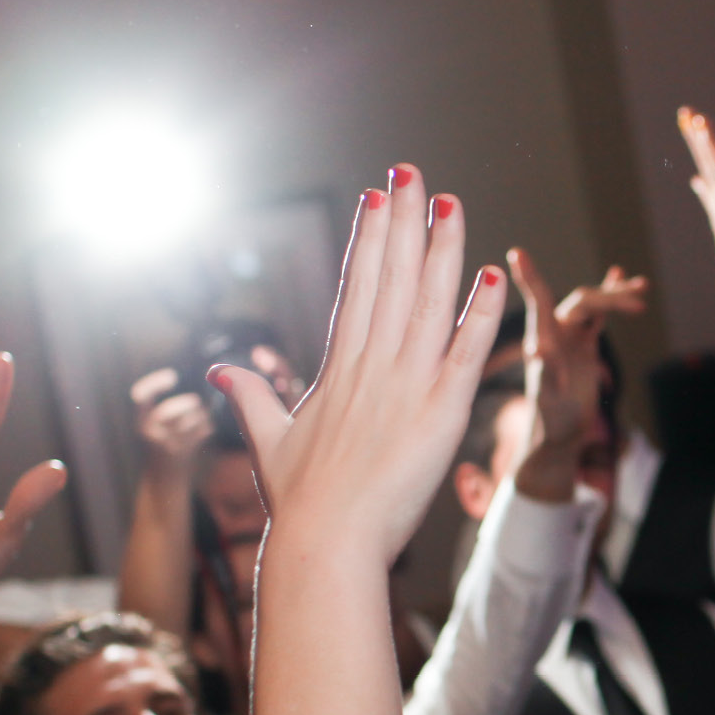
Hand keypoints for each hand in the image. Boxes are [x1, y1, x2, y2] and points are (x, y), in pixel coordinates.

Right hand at [129, 367, 215, 469]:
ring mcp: (167, 444)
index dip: (155, 383)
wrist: (163, 480)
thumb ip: (165, 406)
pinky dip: (207, 426)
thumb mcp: (155, 425)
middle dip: (187, 403)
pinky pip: (203, 430)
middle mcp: (150, 432)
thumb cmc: (163, 445)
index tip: (172, 376)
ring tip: (201, 416)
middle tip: (196, 401)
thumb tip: (191, 378)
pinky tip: (204, 430)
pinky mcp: (184, 454)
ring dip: (201, 414)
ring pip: (190, 419)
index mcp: (141, 420)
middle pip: (167, 410)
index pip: (140, 395)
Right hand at [214, 172, 504, 563]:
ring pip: (427, 303)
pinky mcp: (439, 413)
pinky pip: (465, 354)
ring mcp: (405, 386)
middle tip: (411, 171)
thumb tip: (220, 371)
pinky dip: (480, 314)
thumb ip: (251, 399)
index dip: (368, 240)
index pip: (357, 288)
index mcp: (337, 370)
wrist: (326, 543)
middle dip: (401, 221)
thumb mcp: (268, 441)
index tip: (374, 198)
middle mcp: (371, 367)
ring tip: (449, 202)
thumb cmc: (299, 503)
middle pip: (390, 279)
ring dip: (441, 250)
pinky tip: (493, 274)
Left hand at [506, 249, 647, 498]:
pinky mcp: (583, 345)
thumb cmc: (550, 422)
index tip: (517, 254)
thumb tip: (539, 350)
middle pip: (583, 301)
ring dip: (616, 294)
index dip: (530, 278)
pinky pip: (599, 314)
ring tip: (642, 288)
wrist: (558, 435)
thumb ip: (547, 374)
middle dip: (611, 298)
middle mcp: (555, 332)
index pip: (539, 301)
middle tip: (641, 304)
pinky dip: (612, 299)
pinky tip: (625, 279)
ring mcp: (570, 336)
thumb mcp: (549, 400)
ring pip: (593, 304)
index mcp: (542, 339)